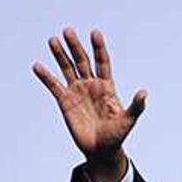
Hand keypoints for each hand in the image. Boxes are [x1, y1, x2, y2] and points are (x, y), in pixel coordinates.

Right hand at [33, 27, 147, 181]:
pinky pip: (54, 85)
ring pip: (67, 68)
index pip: (102, 62)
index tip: (95, 33)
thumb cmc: (117, 135)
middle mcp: (91, 85)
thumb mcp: (128, 120)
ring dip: (60, 55)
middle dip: (75, 46)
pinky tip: (38, 66)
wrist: (101, 150)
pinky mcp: (65, 101)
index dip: (99, 48)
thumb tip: (144, 92)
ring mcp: (77, 91)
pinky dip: (46, 76)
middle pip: (82, 60)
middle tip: (67, 31)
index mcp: (107, 86)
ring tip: (53, 40)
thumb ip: (136, 106)